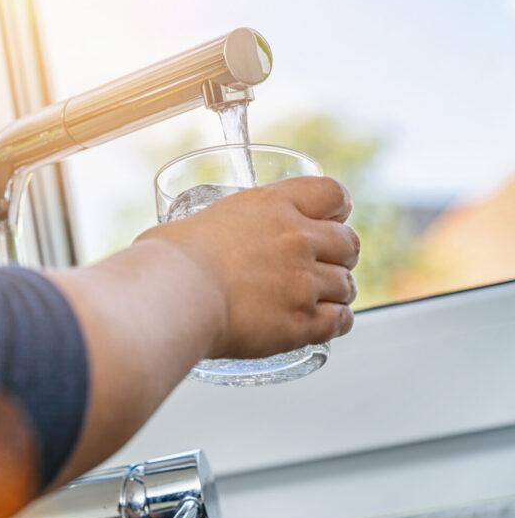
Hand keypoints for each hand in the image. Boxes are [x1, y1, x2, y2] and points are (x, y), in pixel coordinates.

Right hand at [138, 175, 359, 358]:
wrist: (171, 298)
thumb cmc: (168, 262)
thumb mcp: (194, 224)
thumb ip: (212, 229)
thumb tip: (189, 242)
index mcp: (271, 205)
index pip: (333, 194)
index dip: (336, 210)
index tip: (328, 221)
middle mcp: (295, 239)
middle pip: (350, 243)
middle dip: (339, 255)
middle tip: (319, 266)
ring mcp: (303, 282)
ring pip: (347, 285)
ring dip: (334, 292)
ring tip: (311, 300)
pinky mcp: (302, 322)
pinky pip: (341, 321)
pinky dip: (333, 323)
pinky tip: (316, 324)